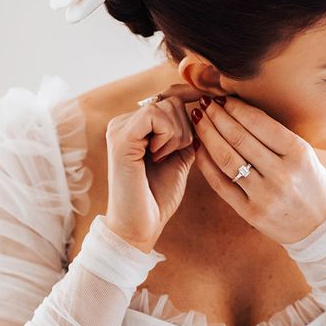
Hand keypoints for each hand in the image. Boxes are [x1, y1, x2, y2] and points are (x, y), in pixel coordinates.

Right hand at [104, 82, 202, 252]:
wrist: (140, 225)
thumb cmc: (158, 196)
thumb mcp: (178, 157)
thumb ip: (187, 133)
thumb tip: (205, 108)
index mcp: (135, 126)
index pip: (169, 99)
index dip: (189, 107)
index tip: (204, 114)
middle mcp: (123, 122)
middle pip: (171, 100)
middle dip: (184, 128)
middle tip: (169, 155)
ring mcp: (120, 128)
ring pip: (166, 105)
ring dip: (177, 135)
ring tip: (162, 158)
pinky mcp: (121, 137)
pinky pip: (155, 115)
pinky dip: (166, 136)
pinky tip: (156, 156)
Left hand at [191, 95, 325, 244]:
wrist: (324, 226)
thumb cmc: (313, 183)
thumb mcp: (305, 155)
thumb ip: (276, 136)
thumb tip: (239, 110)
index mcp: (298, 152)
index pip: (259, 122)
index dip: (235, 107)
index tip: (223, 97)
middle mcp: (282, 173)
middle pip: (239, 138)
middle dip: (217, 116)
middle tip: (205, 103)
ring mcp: (265, 195)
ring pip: (226, 158)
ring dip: (208, 135)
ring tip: (198, 120)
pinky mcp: (251, 212)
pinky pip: (221, 183)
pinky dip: (206, 163)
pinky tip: (199, 148)